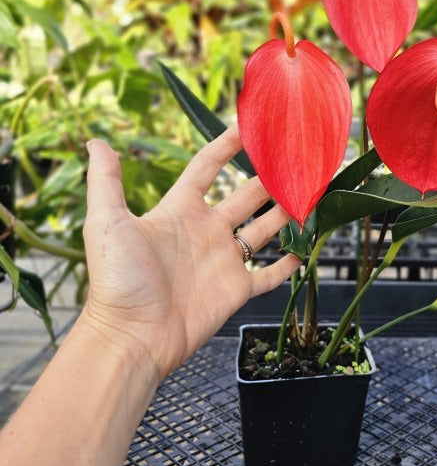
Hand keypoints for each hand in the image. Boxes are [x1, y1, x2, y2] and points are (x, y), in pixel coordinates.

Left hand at [79, 127, 300, 379]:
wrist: (131, 338)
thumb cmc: (117, 280)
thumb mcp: (106, 223)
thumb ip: (106, 181)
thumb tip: (95, 141)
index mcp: (179, 210)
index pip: (206, 168)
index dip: (225, 146)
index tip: (247, 127)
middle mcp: (206, 230)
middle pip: (246, 195)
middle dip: (269, 178)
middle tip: (295, 160)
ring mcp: (223, 260)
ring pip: (264, 230)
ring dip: (285, 214)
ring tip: (310, 196)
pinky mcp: (236, 289)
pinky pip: (268, 274)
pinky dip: (286, 265)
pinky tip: (305, 251)